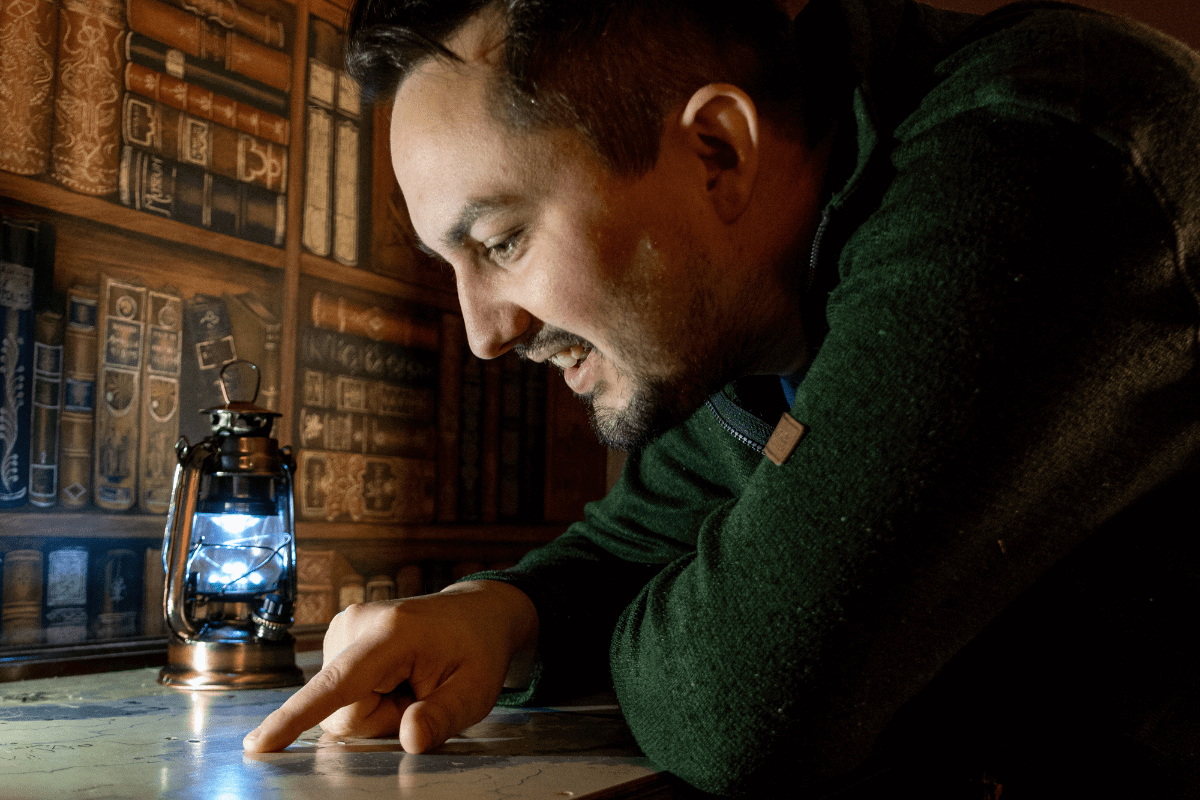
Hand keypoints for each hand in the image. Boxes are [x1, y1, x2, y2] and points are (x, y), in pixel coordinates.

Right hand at [242, 580, 537, 752]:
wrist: (473, 613)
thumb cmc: (476, 651)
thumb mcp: (476, 690)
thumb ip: (444, 716)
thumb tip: (410, 739)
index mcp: (391, 634)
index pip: (338, 683)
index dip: (297, 717)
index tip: (257, 743)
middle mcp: (356, 624)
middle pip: (342, 712)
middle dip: (380, 720)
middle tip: (417, 695)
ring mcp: (342, 628)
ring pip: (338, 707)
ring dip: (374, 709)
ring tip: (408, 683)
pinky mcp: (337, 639)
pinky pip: (338, 694)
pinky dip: (366, 696)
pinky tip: (393, 678)